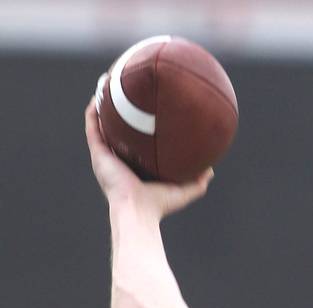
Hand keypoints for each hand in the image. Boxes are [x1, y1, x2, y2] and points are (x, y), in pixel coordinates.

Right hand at [84, 99, 212, 218]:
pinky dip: (94, 112)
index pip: (133, 145)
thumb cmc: (158, 206)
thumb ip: (197, 182)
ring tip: (107, 84)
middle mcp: (117, 161)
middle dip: (118, 113)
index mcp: (133, 168)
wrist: (138, 211)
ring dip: (102, 105)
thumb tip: (211, 169)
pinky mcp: (98, 155)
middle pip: (115, 131)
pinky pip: (93, 128)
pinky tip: (99, 94)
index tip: (144, 111)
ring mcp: (105, 157)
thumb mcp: (182, 191)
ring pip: (100, 125)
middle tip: (125, 92)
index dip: (136, 129)